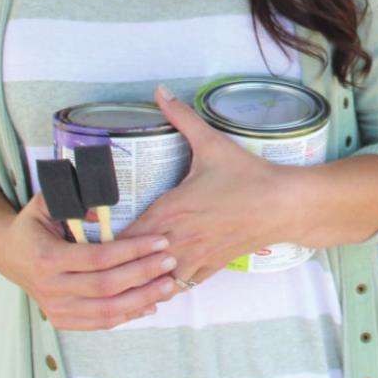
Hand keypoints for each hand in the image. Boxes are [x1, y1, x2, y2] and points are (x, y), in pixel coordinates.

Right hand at [0, 193, 178, 330]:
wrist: (9, 254)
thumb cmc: (34, 225)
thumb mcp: (46, 203)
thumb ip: (72, 199)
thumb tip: (101, 212)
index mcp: (47, 258)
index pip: (99, 258)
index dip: (132, 250)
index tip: (160, 240)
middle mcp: (50, 288)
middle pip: (106, 287)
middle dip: (143, 273)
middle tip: (170, 261)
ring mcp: (55, 308)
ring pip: (105, 311)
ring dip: (141, 299)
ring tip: (168, 285)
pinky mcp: (61, 320)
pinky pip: (99, 323)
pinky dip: (127, 316)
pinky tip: (150, 304)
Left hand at [118, 86, 297, 287]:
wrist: (285, 205)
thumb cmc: (248, 176)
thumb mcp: (212, 143)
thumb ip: (182, 117)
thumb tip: (160, 91)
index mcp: (172, 209)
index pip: (126, 235)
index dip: (107, 239)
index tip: (92, 235)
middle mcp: (179, 237)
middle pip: (136, 261)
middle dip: (118, 260)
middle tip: (99, 256)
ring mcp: (196, 256)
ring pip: (156, 279)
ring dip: (142, 275)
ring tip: (125, 271)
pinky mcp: (212, 266)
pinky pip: (181, 285)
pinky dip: (167, 284)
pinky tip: (157, 280)